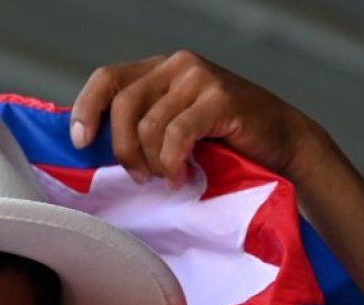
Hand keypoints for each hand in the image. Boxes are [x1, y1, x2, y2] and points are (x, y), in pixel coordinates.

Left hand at [72, 50, 363, 304]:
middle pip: (123, 104)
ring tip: (168, 180)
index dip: (86, 109)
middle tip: (138, 178)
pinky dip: (173, 162)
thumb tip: (91, 153)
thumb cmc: (227, 149)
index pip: (107, 78)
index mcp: (160, 70)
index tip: (78, 142)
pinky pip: (176, 133)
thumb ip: (143, 129)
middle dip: (122, 148)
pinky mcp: (219, 97)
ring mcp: (199, 77)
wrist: (285, 148)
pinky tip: (183, 178)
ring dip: (152, 162)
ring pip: (148, 124)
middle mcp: (177, 66)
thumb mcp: (177, 132)